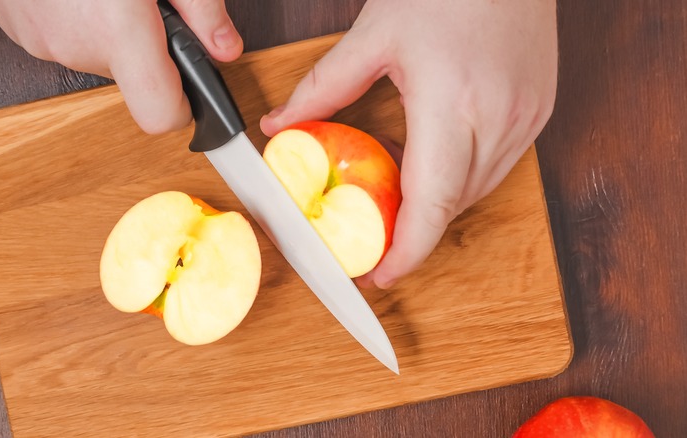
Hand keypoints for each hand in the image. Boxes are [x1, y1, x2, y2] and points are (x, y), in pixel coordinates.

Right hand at [0, 0, 242, 133]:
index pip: (160, 115)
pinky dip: (79, 19)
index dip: (183, 107)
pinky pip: (66, 39)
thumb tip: (225, 49)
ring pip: (97, 56)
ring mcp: (40, 40)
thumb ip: (200, 8)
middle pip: (131, 80)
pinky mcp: (19, 29)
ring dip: (111, 30)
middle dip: (147, 47)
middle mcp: (76, 45)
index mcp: (118, 29)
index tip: (192, 90)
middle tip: (142, 4)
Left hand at [261, 0, 557, 288]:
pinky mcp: (539, 113)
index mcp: (454, 104)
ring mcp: (526, 119)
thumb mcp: (375, 35)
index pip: (431, 203)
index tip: (379, 276)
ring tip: (399, 203)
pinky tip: (436, 166)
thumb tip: (281, 124)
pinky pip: (499, 168)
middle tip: (374, 240)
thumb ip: (324, 87)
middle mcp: (499, 120)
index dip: (407, 252)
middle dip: (414, 233)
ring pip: (478, 192)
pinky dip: (462, 179)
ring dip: (438, 206)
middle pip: (453, 206)